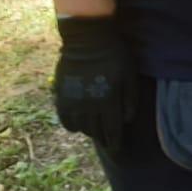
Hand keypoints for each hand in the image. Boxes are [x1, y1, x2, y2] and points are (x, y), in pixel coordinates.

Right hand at [53, 15, 136, 150]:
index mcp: (109, 101)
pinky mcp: (61, 97)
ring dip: (89, 131)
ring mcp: (73, 102)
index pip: (112, 130)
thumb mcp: (130, 74)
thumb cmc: (114, 55)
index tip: (117, 150)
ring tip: (95, 131)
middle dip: (104, 139)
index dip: (115, 142)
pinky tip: (78, 124)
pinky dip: (72, 126)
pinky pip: (65, 120)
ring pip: (81, 127)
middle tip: (108, 142)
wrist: (87, 40)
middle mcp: (90, 106)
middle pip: (96, 131)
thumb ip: (130, 98)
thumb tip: (127, 120)